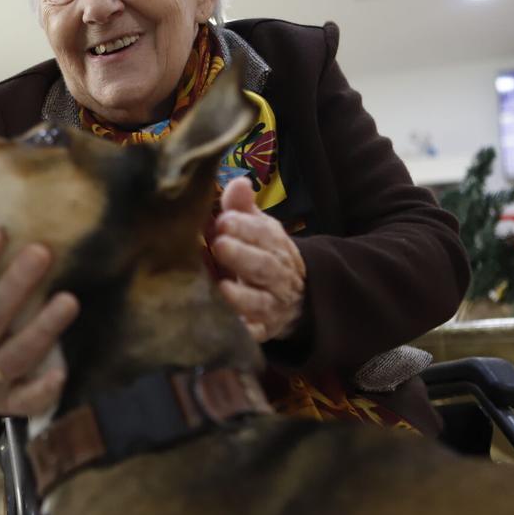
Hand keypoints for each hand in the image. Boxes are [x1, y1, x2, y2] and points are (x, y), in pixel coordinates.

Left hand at [211, 177, 306, 341]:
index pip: (265, 235)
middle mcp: (278, 275)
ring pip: (260, 301)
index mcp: (276, 246)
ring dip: (242, 296)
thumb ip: (242, 209)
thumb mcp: (258, 230)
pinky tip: (231, 327)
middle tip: (219, 245)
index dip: (246, 227)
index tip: (223, 220)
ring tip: (223, 288)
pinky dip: (246, 331)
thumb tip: (238, 181)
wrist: (294, 297)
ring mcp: (272, 305)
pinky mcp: (263, 330)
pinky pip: (256, 333)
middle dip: (243, 256)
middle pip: (264, 266)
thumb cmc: (262, 255)